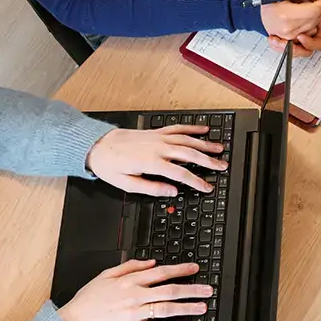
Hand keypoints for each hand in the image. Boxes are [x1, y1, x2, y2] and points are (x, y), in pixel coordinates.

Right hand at [58, 259, 213, 320]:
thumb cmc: (87, 300)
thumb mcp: (105, 275)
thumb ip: (129, 266)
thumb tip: (149, 262)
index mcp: (129, 281)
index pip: (160, 272)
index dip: (180, 269)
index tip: (194, 268)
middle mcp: (135, 296)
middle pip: (169, 289)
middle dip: (191, 288)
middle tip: (207, 289)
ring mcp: (134, 313)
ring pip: (166, 307)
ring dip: (186, 307)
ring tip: (201, 307)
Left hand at [86, 125, 224, 196]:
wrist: (98, 145)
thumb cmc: (110, 165)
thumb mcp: (127, 184)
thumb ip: (152, 189)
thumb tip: (172, 192)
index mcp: (152, 163)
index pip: (181, 174)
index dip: (197, 182)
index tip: (207, 187)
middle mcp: (158, 148)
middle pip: (190, 154)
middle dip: (208, 161)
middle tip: (222, 166)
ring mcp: (158, 138)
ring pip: (188, 140)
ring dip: (205, 144)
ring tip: (220, 149)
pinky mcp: (156, 132)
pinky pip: (178, 128)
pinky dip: (192, 128)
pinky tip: (204, 130)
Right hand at [258, 0, 320, 53]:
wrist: (258, 10)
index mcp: (284, 14)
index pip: (315, 10)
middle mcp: (288, 28)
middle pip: (317, 17)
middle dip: (320, 5)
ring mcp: (290, 37)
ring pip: (315, 24)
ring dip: (314, 14)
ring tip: (302, 5)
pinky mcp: (292, 41)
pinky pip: (311, 34)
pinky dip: (312, 23)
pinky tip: (306, 16)